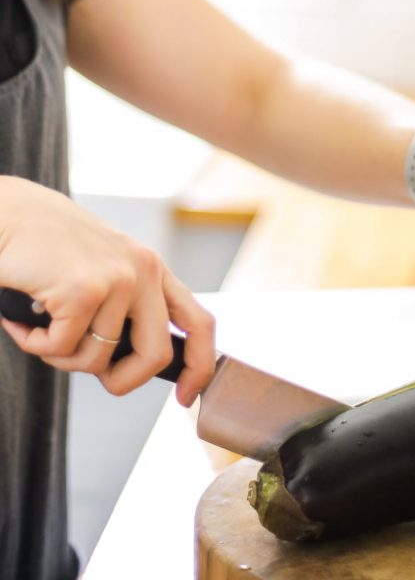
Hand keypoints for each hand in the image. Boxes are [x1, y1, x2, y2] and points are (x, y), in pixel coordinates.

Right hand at [0, 177, 214, 405]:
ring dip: (61, 356)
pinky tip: (22, 318)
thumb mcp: (103, 271)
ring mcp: (116, 280)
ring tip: (42, 326)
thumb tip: (135, 365)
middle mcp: (143, 271)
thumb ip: (126, 308)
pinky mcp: (83, 290)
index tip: (186, 397)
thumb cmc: (48, 248)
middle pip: (155, 356)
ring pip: (96, 360)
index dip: (200, 367)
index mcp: (152, 269)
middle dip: (123, 380)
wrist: (9, 213)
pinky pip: (60, 349)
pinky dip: (34, 343)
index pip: (200, 323)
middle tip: (98, 378)